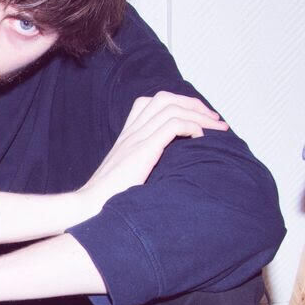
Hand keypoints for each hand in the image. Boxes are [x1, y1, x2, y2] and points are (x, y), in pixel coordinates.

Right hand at [75, 92, 225, 217]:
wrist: (89, 206)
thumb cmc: (108, 197)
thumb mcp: (126, 174)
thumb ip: (141, 163)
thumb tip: (165, 170)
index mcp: (127, 134)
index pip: (153, 102)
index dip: (180, 104)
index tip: (200, 119)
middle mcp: (131, 131)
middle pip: (165, 98)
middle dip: (194, 104)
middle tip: (214, 120)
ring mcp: (136, 139)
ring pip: (172, 108)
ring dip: (199, 115)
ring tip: (216, 128)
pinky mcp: (143, 150)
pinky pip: (174, 125)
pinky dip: (192, 127)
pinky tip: (200, 139)